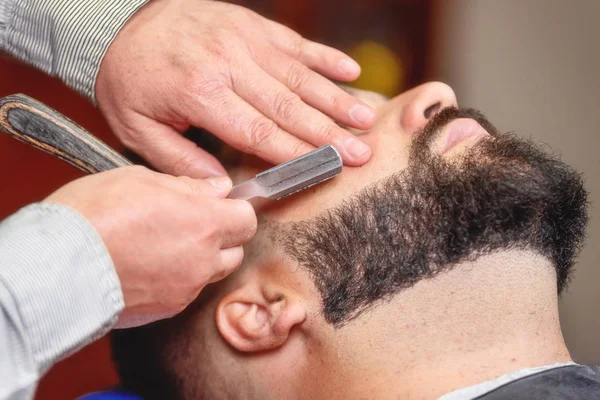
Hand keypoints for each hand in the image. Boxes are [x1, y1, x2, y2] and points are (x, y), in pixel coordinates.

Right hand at [46, 166, 256, 326]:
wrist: (56, 267)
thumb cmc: (93, 215)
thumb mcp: (141, 180)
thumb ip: (190, 186)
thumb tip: (219, 188)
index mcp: (204, 224)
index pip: (247, 218)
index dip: (235, 209)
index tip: (219, 203)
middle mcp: (203, 260)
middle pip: (236, 249)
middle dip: (222, 234)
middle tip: (190, 220)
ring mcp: (186, 289)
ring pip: (213, 271)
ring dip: (202, 257)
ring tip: (165, 242)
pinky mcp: (167, 309)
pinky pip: (187, 290)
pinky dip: (179, 277)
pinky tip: (150, 264)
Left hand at [95, 0, 375, 177]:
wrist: (119, 22)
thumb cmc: (131, 80)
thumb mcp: (137, 129)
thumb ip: (180, 161)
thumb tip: (222, 188)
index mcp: (199, 94)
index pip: (258, 132)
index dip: (296, 154)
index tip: (329, 169)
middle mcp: (227, 64)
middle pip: (287, 106)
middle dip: (328, 133)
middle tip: (362, 152)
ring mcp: (243, 40)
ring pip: (299, 75)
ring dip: (336, 99)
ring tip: (366, 119)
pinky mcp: (251, 24)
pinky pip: (294, 42)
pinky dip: (325, 57)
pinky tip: (351, 71)